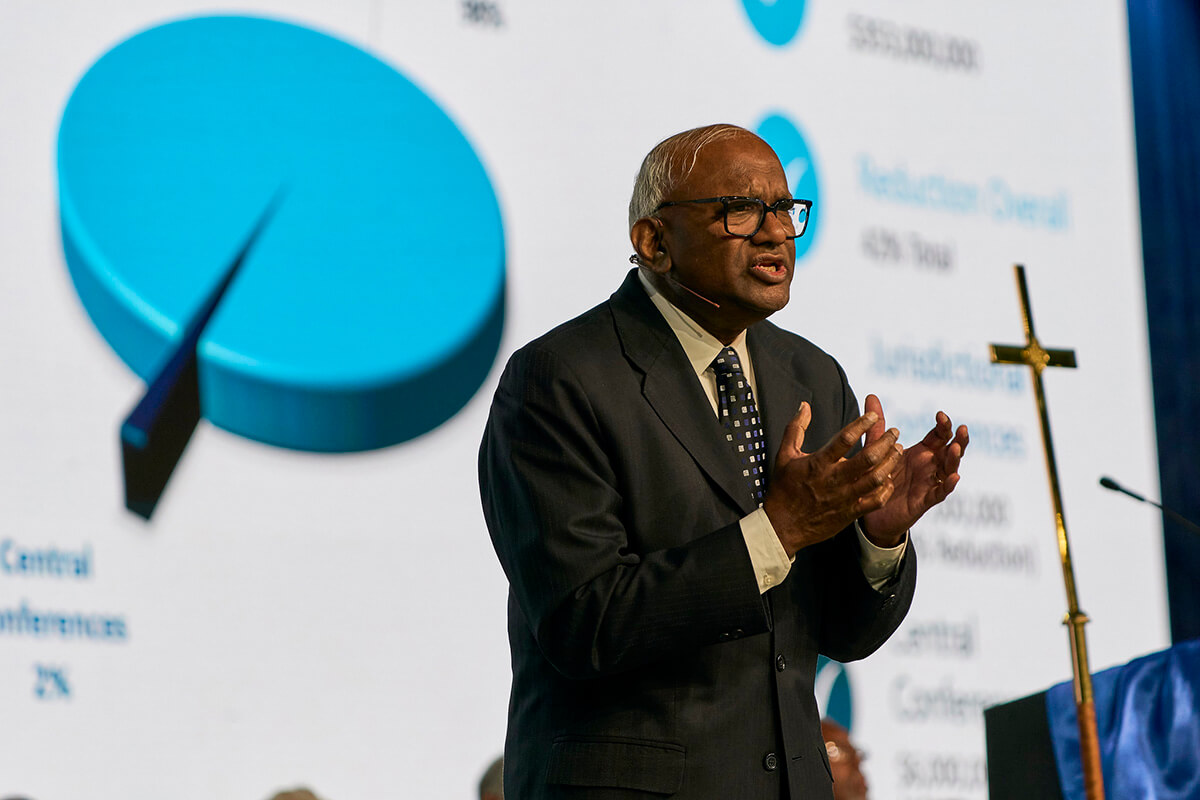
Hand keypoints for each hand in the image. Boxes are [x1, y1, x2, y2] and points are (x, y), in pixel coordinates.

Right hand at [764, 402, 903, 556]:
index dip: (861, 425)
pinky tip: (889, 478)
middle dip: (885, 442)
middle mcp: (834, 480)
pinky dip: (886, 489)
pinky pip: (875, 500)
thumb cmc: (784, 489)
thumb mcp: (784, 455)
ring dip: (890, 462)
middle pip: (867, 458)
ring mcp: (844, 497)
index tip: (873, 416)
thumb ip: (796, 428)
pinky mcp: (850, 512)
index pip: (844, 439)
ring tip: (897, 450)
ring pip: (876, 478)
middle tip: (894, 431)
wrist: (783, 526)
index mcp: (818, 463)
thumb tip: (805, 406)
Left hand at [861, 394, 968, 544]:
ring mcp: (930, 482)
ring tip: (956, 448)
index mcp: (922, 452)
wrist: (872, 511)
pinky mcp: (925, 500)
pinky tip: (954, 477)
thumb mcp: (876, 450)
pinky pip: (940, 492)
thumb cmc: (878, 478)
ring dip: (954, 459)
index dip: (943, 425)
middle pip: (951, 450)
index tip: (940, 415)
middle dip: (959, 439)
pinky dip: (948, 485)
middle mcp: (929, 466)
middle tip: (962, 428)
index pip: (939, 435)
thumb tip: (870, 395)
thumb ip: (877, 426)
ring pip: (949, 470)